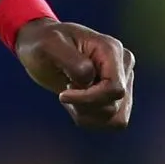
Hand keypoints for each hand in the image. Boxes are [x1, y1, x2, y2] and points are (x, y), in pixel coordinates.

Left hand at [15, 19, 134, 129]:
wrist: (41, 47)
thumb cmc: (43, 42)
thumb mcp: (50, 45)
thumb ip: (72, 61)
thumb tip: (90, 78)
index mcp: (111, 49)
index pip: (114, 88)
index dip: (89, 99)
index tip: (62, 95)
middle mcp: (123, 65)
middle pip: (114, 105)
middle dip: (84, 105)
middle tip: (64, 91)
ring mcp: (123, 81)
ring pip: (116, 118)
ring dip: (86, 114)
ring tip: (70, 97)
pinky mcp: (117, 96)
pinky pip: (112, 121)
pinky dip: (90, 118)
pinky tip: (75, 104)